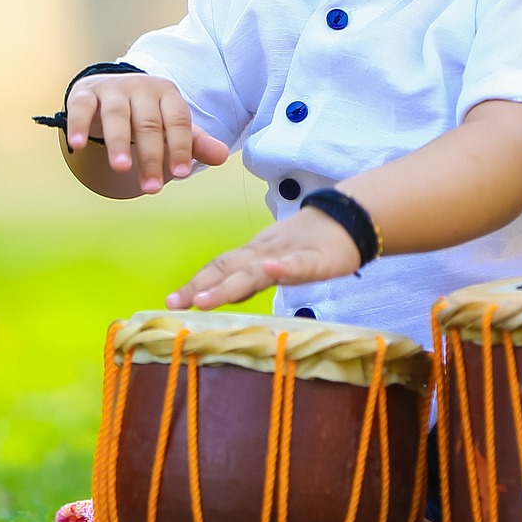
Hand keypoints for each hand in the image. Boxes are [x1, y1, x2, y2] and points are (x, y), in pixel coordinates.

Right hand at [65, 73, 228, 193]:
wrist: (112, 88)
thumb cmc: (148, 113)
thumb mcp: (172, 125)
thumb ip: (195, 143)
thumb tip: (222, 157)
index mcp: (168, 94)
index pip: (178, 121)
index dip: (181, 147)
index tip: (181, 174)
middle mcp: (142, 88)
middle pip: (149, 124)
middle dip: (152, 156)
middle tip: (153, 187)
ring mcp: (112, 89)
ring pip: (117, 116)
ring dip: (119, 143)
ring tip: (121, 169)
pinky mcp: (86, 93)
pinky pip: (81, 108)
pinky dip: (78, 125)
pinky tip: (76, 146)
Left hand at [165, 206, 362, 309]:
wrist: (350, 218)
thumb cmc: (313, 243)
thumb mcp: (280, 261)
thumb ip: (255, 275)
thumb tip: (221, 292)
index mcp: (255, 256)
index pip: (220, 268)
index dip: (196, 284)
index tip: (171, 302)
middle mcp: (265, 255)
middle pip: (229, 270)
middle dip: (201, 287)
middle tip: (176, 303)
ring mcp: (289, 256)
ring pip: (255, 271)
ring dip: (229, 284)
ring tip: (205, 299)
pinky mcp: (317, 260)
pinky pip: (299, 264)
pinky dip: (284, 268)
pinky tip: (272, 270)